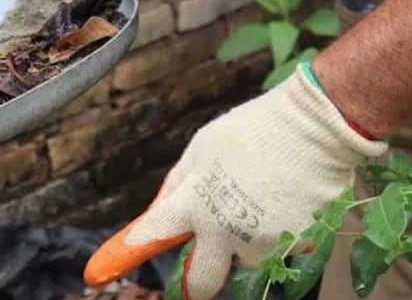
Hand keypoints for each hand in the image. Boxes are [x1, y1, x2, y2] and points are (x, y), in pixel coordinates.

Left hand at [83, 65, 386, 298]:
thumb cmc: (251, 132)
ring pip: (245, 262)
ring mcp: (264, 244)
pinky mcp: (298, 249)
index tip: (97, 274)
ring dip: (245, 245)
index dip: (123, 257)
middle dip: (199, 280)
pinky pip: (278, 252)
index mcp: (196, 201)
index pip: (152, 237)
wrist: (315, 128)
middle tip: (206, 258)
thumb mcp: (202, 148)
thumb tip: (158, 214)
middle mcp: (226, 231)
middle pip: (204, 282)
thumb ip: (178, 185)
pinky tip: (284, 205)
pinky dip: (276, 237)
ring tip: (260, 203)